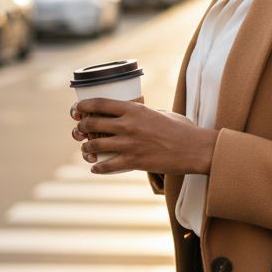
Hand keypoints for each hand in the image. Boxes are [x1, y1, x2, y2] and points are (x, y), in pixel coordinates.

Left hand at [69, 97, 218, 175]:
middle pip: (92, 124)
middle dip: (81, 127)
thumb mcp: (161, 113)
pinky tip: (95, 167)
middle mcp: (128, 125)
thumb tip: (135, 115)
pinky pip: (107, 165)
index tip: (77, 110)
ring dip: (86, 148)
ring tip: (86, 150)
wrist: (195, 149)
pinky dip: (97, 167)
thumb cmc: (182, 130)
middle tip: (79, 131)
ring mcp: (130, 144)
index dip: (82, 106)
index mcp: (134, 109)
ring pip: (95, 145)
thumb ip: (144, 113)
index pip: (99, 103)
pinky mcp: (134, 161)